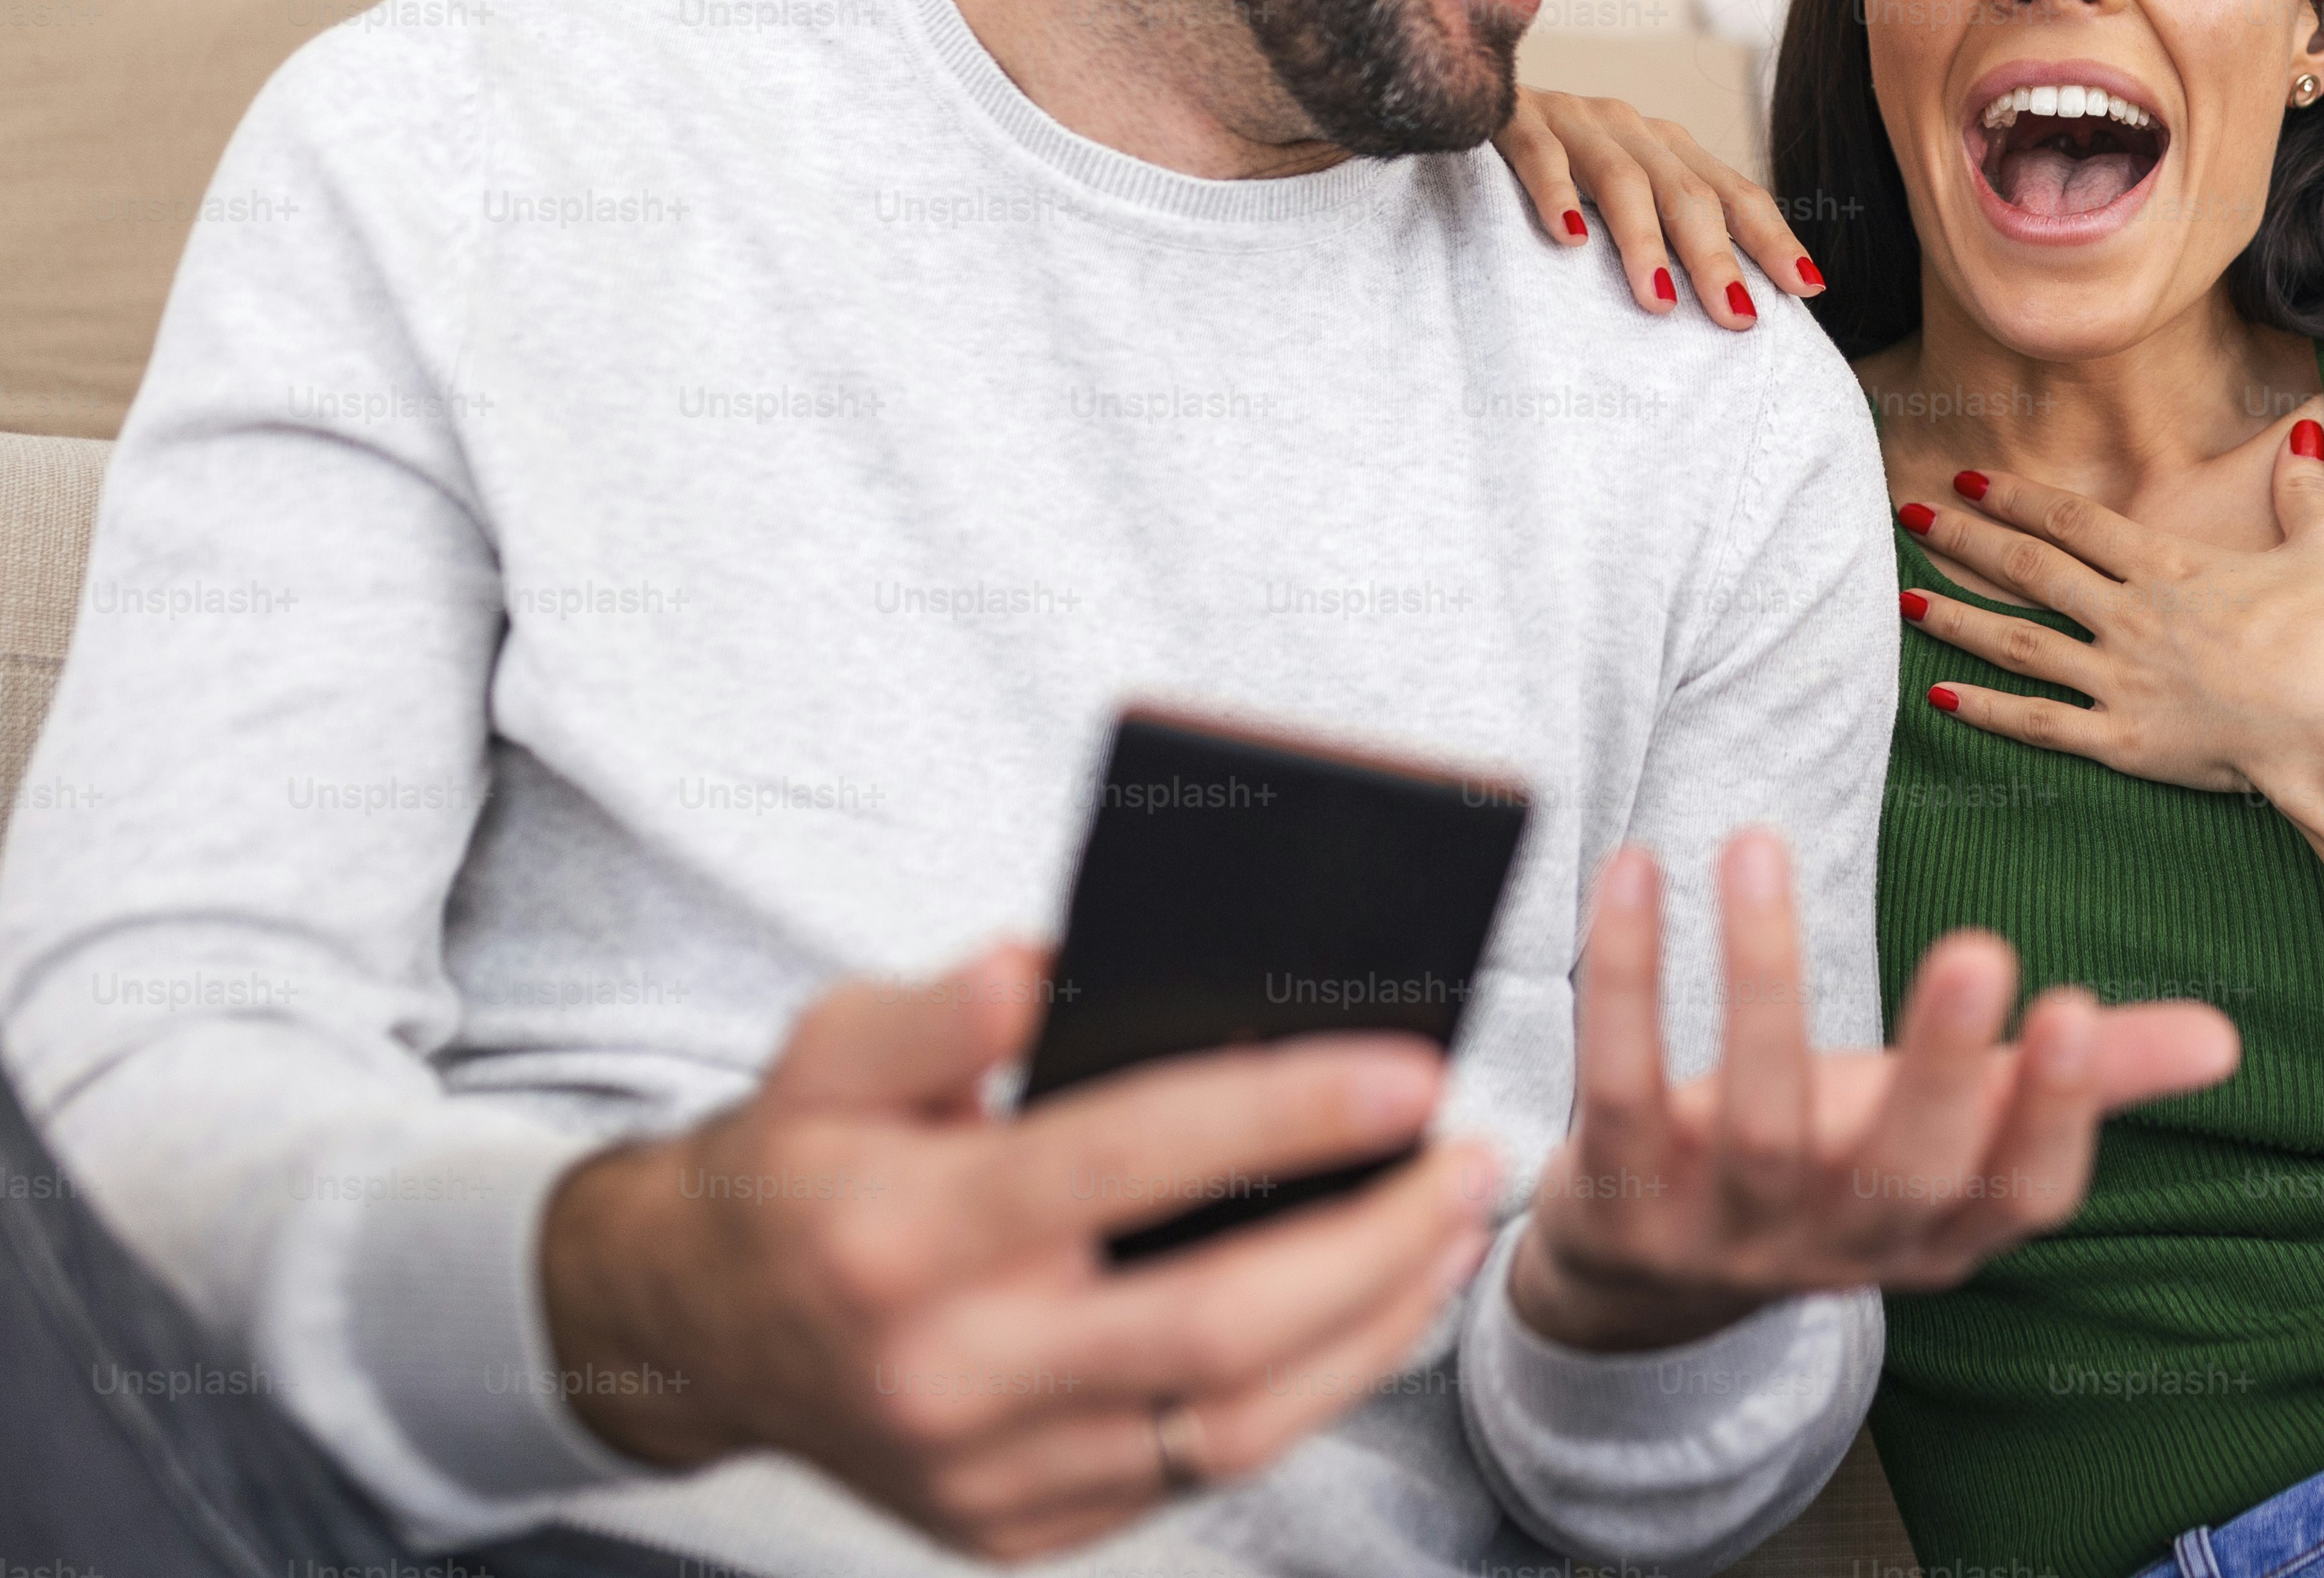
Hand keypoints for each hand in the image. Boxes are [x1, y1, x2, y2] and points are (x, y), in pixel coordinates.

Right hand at [540, 944, 1499, 1560]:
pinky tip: (1373, 1313)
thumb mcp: (825, 1052)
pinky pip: (1198, 1470)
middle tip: (1472, 1156)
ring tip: (1453, 1230)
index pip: (1126, 1163)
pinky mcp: (1018, 1529)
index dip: (1281, 1114)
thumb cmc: (790, 1169)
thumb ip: (936, 1011)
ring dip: (1369, 1328)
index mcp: (901, 1236)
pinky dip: (1305, 1394)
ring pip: (1229, 1424)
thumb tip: (1043, 965)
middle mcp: (949, 1373)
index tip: (1409, 1070)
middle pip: (1211, 1322)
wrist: (688, 1334)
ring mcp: (988, 1474)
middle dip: (1371, 1242)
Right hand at [1491, 86, 1819, 330]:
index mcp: (1665, 147)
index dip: (1772, 238)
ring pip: (1623, 178)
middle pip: (1687, 192)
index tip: (1806, 288)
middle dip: (1716, 257)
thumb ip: (1664, 236)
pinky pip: (1541, 154)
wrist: (1456, 101)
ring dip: (1644, 242)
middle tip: (1736, 318)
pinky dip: (1556, 195)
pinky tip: (1567, 241)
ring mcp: (1573, 119)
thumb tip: (1726, 310)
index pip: (1733, 193)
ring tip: (1658, 301)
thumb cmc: (1547, 180)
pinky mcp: (1514, 119)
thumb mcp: (1617, 201)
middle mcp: (1630, 126)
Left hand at [1508, 832, 2238, 1349]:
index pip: (2019, 1194)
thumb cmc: (1837, 1158)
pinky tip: (1639, 871)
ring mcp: (1725, 1229)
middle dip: (1942, 1065)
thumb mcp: (1957, 1125)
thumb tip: (2223, 1038)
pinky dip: (1624, 980)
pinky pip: (1619, 1086)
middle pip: (1902, 1169)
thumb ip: (2082, 1078)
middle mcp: (1841, 1241)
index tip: (2072, 1008)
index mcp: (1940, 1225)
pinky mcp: (1617, 1197)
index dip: (2053, 1116)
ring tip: (1758, 846)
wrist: (1646, 1269)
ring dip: (1760, 977)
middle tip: (1979, 946)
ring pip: (1755, 1118)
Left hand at [1901, 418, 2323, 892]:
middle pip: (2030, 570)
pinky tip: (1940, 694)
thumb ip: (2303, 490)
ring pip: (2019, 643)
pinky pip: (2040, 724)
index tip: (1969, 475)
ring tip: (1901, 597)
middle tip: (1909, 512)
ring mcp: (2122, 680)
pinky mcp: (2124, 742)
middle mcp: (2132, 617)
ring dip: (1956, 618)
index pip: (2074, 522)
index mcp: (2171, 568)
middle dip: (1965, 537)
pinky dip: (1987, 711)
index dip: (2017, 497)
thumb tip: (2309, 431)